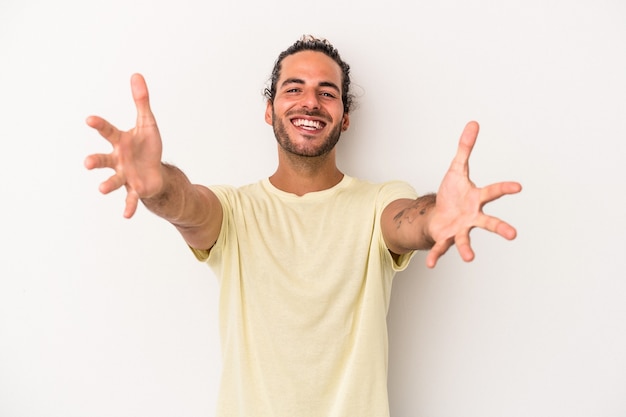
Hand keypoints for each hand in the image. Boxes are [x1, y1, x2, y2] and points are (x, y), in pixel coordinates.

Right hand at [84, 74, 163, 217]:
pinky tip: (126, 215)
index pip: (108, 131)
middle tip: (87, 163)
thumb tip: (137, 75)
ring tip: (101, 189)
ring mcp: (125, 175)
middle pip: (102, 159)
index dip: (99, 125)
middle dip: (94, 161)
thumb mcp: (148, 123)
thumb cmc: (147, 147)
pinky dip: (129, 206)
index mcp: (120, 141)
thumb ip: (141, 101)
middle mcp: (118, 159)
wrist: (155, 171)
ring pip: (113, 180)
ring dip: (107, 185)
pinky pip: (131, 199)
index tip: (90, 120)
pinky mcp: (136, 189)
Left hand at [426, 121, 521, 267]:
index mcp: (476, 199)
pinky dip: (436, 256)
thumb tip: (473, 123)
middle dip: (499, 227)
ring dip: (466, 248)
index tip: (518, 187)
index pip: (492, 192)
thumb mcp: (456, 168)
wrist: (438, 213)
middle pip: (488, 222)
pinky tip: (429, 266)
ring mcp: (459, 229)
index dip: (505, 188)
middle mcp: (471, 216)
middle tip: (513, 235)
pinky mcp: (445, 238)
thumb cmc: (451, 193)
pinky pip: (441, 248)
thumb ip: (465, 148)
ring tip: (470, 258)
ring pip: (465, 240)